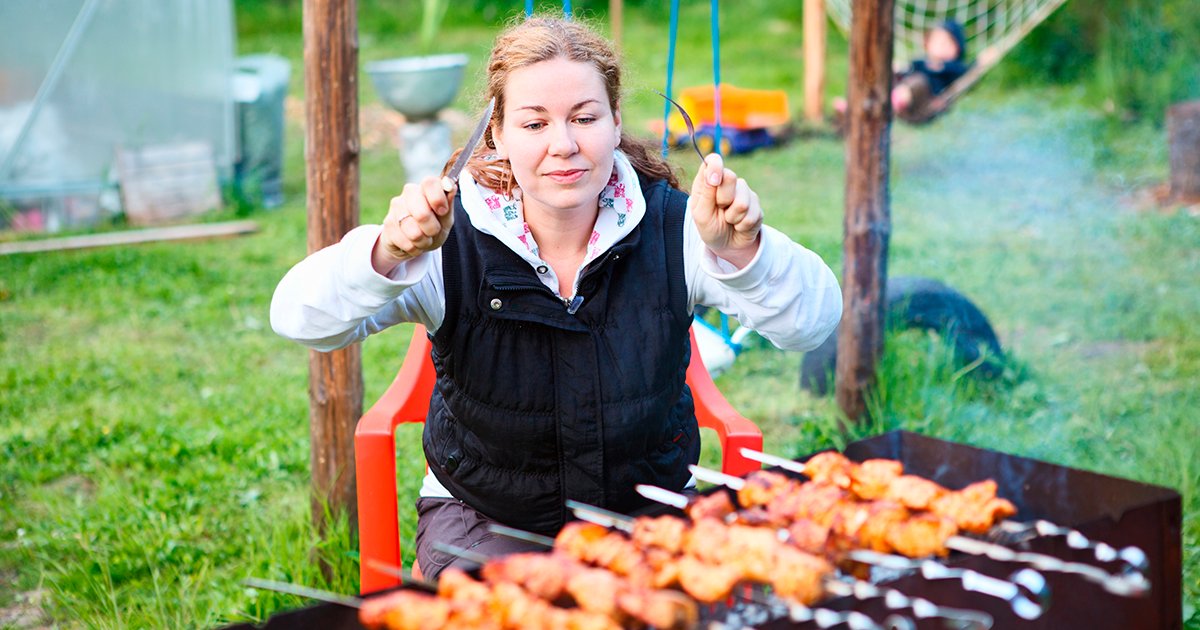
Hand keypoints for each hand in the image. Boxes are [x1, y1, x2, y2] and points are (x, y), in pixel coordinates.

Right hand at [371, 176, 455, 274]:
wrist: (412, 242)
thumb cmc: (432, 227)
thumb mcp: (445, 219)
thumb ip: (448, 204)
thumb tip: (452, 186)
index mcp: (425, 188)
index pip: (430, 183)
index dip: (438, 199)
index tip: (443, 211)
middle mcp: (409, 193)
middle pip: (422, 214)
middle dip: (432, 229)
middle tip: (433, 231)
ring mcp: (396, 207)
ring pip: (414, 233)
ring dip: (423, 241)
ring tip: (423, 239)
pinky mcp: (387, 224)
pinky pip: (406, 243)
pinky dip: (414, 248)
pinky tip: (412, 243)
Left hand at [689, 153, 761, 268]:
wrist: (726, 246)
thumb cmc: (710, 228)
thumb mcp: (701, 214)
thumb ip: (705, 193)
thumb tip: (713, 173)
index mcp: (709, 181)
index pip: (713, 160)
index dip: (716, 166)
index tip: (714, 181)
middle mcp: (727, 182)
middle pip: (731, 177)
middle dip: (723, 200)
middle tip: (719, 210)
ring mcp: (744, 192)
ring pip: (742, 201)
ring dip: (732, 217)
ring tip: (729, 220)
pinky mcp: (756, 205)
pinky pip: (751, 215)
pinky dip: (742, 225)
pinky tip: (738, 226)